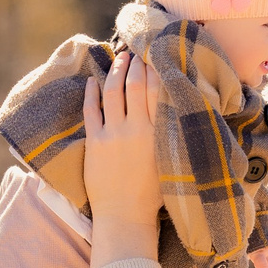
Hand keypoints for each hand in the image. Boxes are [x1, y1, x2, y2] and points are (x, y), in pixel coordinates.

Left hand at [82, 51, 160, 267]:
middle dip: (136, 64)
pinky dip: (92, 92)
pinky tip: (93, 81)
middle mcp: (136, 129)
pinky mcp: (95, 142)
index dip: (156, 69)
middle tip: (137, 50)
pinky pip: (91, 110)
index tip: (156, 55)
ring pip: (113, 92)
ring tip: (119, 58)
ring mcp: (113, 134)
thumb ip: (171, 135)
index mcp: (157, 133)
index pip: (157, 90)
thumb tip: (176, 111)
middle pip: (135, 85)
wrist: (125, 217)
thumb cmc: (154, 195)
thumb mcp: (170, 162)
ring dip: (115, 71)